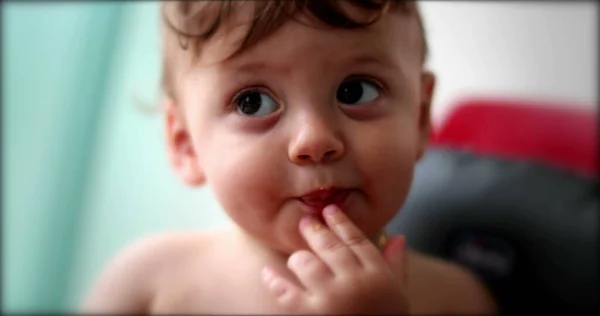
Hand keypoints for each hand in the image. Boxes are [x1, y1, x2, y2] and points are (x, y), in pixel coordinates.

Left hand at [261, 204, 409, 314]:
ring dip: (299, 258)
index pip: (356, 240)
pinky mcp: (312, 315)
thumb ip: (396, 266)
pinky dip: (274, 281)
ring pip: (306, 263)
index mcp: (377, 275)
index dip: (341, 222)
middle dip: (315, 230)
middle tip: (305, 221)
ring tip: (296, 258)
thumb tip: (398, 237)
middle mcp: (355, 282)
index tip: (330, 210)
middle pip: (330, 246)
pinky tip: (267, 273)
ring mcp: (332, 299)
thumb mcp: (399, 295)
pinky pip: (285, 292)